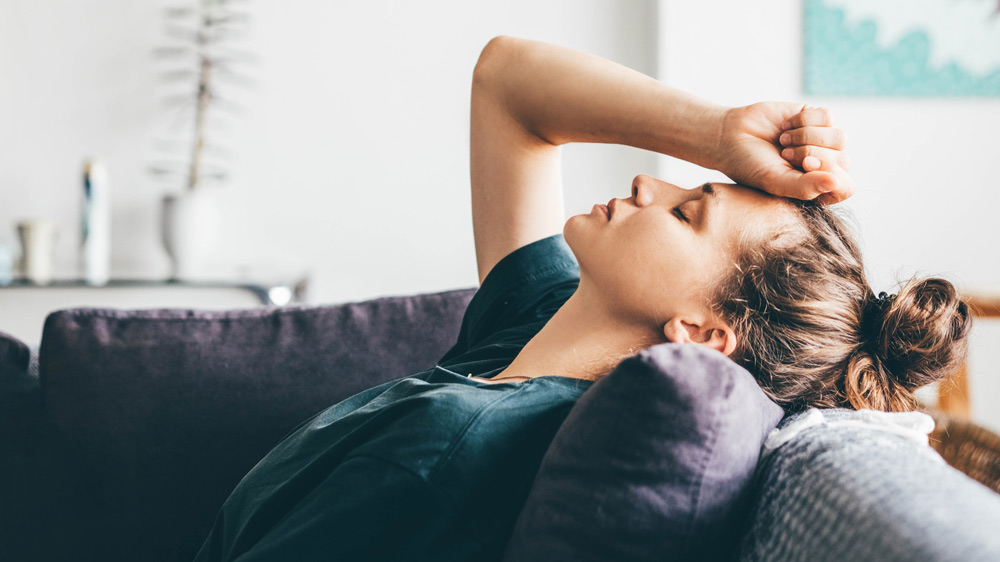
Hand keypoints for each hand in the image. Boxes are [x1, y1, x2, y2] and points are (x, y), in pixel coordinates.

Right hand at [716, 103, 853, 204]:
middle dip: (810, 154)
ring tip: (784, 141)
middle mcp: (824, 166)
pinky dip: (803, 120)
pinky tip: (785, 126)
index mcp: (816, 188)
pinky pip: (827, 117)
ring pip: (839, 138)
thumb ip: (806, 187)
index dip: (829, 175)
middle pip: (842, 160)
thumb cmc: (750, 166)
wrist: (730, 136)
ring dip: (806, 137)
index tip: (804, 166)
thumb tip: (836, 182)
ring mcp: (822, 142)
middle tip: (784, 155)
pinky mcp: (816, 118)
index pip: (845, 187)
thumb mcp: (775, 182)